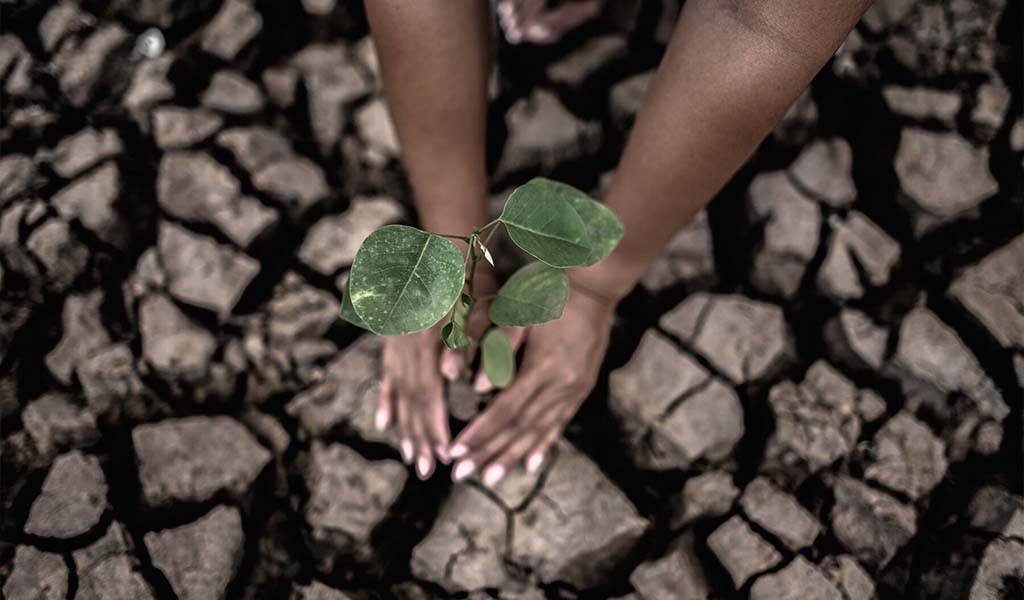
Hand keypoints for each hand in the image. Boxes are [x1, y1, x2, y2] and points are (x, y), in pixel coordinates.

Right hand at [374, 270, 496, 479]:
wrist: (448, 248)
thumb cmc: (474, 280)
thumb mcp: (480, 307)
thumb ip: (468, 341)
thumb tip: (452, 377)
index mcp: (430, 340)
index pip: (430, 393)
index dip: (436, 426)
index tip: (445, 454)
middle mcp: (407, 345)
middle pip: (412, 399)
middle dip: (419, 437)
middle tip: (426, 471)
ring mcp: (397, 342)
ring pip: (399, 392)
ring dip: (404, 427)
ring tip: (409, 457)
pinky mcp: (394, 338)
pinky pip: (387, 375)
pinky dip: (387, 401)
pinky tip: (384, 423)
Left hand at [446, 282, 615, 485]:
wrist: (594, 286)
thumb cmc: (549, 294)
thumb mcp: (519, 315)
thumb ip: (498, 349)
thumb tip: (477, 387)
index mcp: (542, 367)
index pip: (503, 411)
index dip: (478, 435)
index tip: (455, 452)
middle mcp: (560, 385)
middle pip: (519, 429)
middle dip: (488, 454)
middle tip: (461, 476)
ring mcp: (574, 390)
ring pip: (539, 432)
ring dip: (512, 457)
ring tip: (490, 479)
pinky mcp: (582, 389)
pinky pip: (560, 424)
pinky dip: (543, 445)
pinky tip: (531, 465)